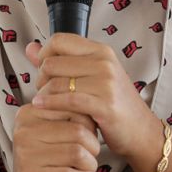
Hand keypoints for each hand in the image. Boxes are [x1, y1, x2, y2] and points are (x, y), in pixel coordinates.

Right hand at [8, 104, 100, 171]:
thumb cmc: (45, 157)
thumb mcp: (52, 129)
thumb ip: (69, 115)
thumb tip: (93, 109)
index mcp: (29, 113)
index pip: (72, 108)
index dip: (89, 123)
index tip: (89, 135)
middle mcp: (24, 132)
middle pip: (78, 131)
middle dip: (93, 145)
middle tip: (92, 154)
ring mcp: (25, 156)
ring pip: (76, 154)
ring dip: (90, 164)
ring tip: (89, 168)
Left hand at [27, 33, 160, 159]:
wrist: (141, 131)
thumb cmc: (113, 103)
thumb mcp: (90, 76)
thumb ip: (59, 60)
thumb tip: (30, 47)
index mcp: (101, 50)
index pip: (59, 40)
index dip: (44, 54)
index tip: (43, 70)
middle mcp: (104, 62)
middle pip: (53, 61)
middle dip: (41, 77)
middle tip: (43, 89)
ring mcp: (106, 83)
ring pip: (57, 82)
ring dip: (43, 93)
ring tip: (43, 101)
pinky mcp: (104, 104)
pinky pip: (67, 100)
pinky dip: (49, 104)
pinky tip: (41, 107)